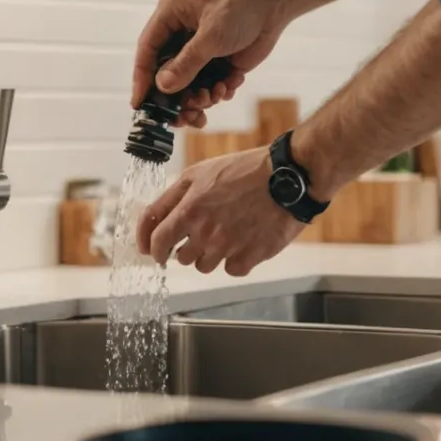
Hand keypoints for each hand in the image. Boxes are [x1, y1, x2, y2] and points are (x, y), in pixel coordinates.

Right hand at [132, 0, 286, 127]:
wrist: (275, 3)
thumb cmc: (241, 5)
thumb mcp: (211, 35)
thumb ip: (187, 63)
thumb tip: (163, 86)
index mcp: (170, 16)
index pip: (147, 51)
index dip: (142, 79)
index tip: (140, 105)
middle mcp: (180, 34)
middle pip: (166, 74)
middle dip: (176, 97)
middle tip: (185, 116)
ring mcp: (199, 48)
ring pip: (188, 84)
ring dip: (199, 97)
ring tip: (214, 96)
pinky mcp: (218, 60)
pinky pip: (209, 84)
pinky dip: (218, 91)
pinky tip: (230, 85)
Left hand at [137, 147, 304, 274]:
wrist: (289, 178)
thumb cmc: (245, 170)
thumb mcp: (199, 173)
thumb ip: (170, 198)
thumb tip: (152, 223)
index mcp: (190, 209)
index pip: (156, 240)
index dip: (151, 249)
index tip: (153, 252)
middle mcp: (205, 232)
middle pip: (180, 258)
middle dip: (185, 248)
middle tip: (202, 232)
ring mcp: (228, 247)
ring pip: (204, 266)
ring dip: (209, 254)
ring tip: (227, 232)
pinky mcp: (250, 258)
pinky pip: (231, 270)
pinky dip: (234, 259)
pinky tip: (244, 240)